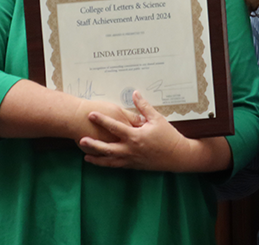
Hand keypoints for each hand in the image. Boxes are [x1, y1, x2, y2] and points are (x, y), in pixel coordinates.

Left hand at [77, 91, 197, 171]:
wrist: (177, 156)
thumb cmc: (168, 136)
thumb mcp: (157, 119)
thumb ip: (144, 106)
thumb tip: (135, 93)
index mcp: (135, 136)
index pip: (114, 127)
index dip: (102, 120)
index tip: (91, 114)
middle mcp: (130, 149)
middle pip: (107, 148)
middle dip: (93, 144)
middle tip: (80, 139)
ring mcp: (131, 159)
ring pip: (110, 161)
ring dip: (97, 159)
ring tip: (85, 156)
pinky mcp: (134, 166)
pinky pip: (117, 166)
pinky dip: (107, 164)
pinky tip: (101, 162)